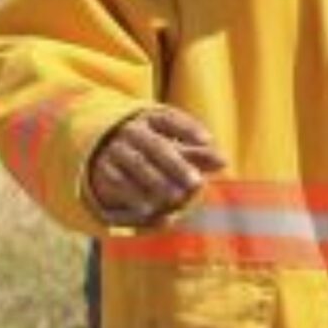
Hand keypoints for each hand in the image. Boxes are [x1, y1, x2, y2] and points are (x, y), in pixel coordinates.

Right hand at [87, 106, 227, 225]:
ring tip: (176, 198)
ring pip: (137, 163)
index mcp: (152, 118)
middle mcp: (133, 130)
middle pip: (156, 146)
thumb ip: (198, 153)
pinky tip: (148, 208)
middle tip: (197, 183)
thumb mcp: (173, 144)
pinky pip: (117, 180)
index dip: (189, 129)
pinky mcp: (103, 166)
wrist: (104, 147)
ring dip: (156, 181)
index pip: (171, 120)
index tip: (208, 140)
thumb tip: (224, 162)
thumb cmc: (151, 146)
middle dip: (177, 165)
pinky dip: (133, 194)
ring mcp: (117, 147)